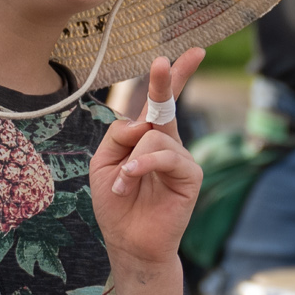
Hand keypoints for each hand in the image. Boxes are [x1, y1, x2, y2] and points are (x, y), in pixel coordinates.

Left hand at [89, 47, 205, 267]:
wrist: (129, 242)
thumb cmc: (116, 204)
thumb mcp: (102, 163)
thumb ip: (118, 136)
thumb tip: (143, 123)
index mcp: (146, 137)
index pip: (159, 102)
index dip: (173, 77)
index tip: (192, 52)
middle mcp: (167, 143)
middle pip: (168, 105)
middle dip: (168, 80)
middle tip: (171, 58)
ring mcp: (181, 158)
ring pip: (155, 136)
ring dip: (131, 160)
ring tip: (123, 184)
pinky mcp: (190, 175)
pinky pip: (165, 156)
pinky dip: (142, 166)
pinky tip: (130, 182)